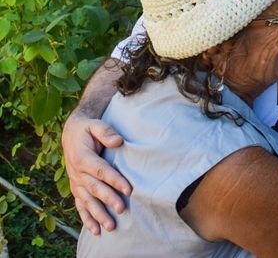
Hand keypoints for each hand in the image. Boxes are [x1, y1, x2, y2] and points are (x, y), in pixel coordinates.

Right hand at [62, 112, 130, 234]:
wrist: (71, 133)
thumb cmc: (87, 129)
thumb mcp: (95, 125)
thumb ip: (105, 132)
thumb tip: (118, 141)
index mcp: (82, 157)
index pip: (101, 171)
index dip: (115, 180)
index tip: (128, 189)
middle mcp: (77, 172)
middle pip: (95, 188)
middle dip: (108, 200)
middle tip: (121, 209)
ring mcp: (75, 182)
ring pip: (87, 200)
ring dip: (98, 214)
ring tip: (110, 226)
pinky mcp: (76, 188)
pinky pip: (80, 205)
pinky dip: (87, 218)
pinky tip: (95, 230)